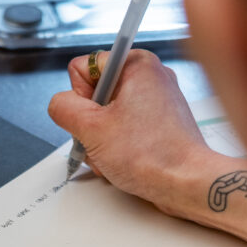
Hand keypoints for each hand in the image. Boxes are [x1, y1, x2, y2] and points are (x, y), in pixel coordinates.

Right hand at [48, 49, 218, 216]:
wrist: (187, 182)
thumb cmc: (153, 156)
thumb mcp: (91, 129)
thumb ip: (63, 108)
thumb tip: (60, 103)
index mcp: (136, 64)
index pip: (83, 68)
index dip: (80, 98)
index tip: (95, 119)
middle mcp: (150, 76)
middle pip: (95, 93)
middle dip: (92, 123)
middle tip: (104, 142)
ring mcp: (157, 100)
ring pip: (109, 114)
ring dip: (103, 139)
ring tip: (116, 155)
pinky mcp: (161, 121)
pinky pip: (126, 127)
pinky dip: (119, 145)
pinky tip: (125, 160)